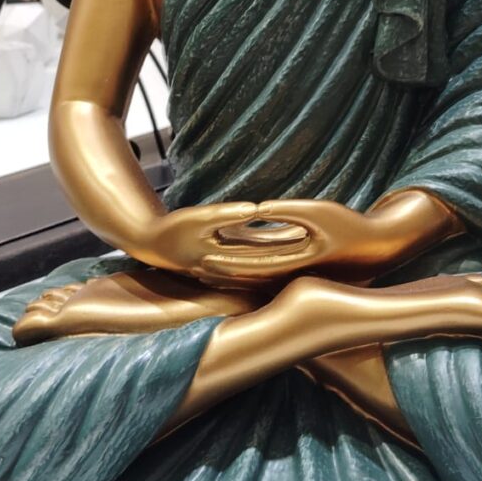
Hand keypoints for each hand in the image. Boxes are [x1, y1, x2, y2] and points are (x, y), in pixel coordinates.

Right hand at [131, 202, 307, 278]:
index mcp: (229, 264)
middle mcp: (236, 271)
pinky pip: (261, 254)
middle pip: (274, 265)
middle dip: (299, 256)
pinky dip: (278, 248)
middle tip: (329, 245)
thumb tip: (258, 208)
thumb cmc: (172, 229)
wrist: (151, 244)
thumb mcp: (200, 219)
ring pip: (270, 262)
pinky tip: (295, 236)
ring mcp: (235, 267)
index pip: (267, 259)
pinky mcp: (233, 258)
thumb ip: (229, 215)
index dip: (291, 248)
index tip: (316, 239)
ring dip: (291, 254)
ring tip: (320, 242)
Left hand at [199, 199, 413, 284]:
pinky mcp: (303, 265)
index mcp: (293, 265)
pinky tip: (239, 251)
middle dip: (222, 271)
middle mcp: (291, 274)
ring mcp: (297, 272)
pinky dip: (252, 260)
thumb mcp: (318, 211)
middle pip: (249, 275)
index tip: (199, 258)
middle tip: (191, 265)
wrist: (380, 246)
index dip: (224, 262)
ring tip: (208, 262)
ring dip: (234, 270)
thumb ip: (285, 210)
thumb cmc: (352, 226)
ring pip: (258, 272)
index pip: (250, 266)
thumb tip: (255, 207)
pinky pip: (271, 264)